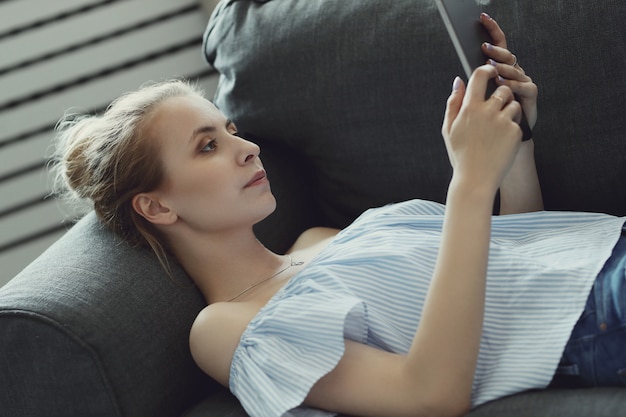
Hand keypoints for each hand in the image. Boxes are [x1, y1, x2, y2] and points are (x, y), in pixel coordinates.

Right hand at [442, 66, 522, 194]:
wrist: (475, 179)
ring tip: (497, 129)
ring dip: (508, 111)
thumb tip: (459, 81)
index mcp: (469, 109)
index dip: (487, 69)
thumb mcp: (449, 129)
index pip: (480, 76)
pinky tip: (501, 142)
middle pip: (502, 89)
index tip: (491, 70)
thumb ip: (453, 103)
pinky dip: (511, 128)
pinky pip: (517, 121)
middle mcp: (487, 112)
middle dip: (501, 95)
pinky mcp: (515, 132)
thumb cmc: (460, 154)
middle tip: (495, 109)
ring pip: (513, 104)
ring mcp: (503, 121)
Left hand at [480, 13, 537, 129]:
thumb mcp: (476, 103)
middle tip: (483, 49)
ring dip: (502, 68)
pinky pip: (523, 86)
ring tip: (491, 67)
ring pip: (513, 70)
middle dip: (496, 50)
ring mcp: (522, 82)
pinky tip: (503, 85)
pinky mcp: (530, 94)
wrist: (503, 139)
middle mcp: (513, 72)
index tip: (482, 18)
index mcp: (500, 69)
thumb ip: (470, 89)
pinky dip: (513, 85)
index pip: (497, 45)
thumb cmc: (488, 120)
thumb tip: (459, 78)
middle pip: (506, 55)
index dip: (492, 31)